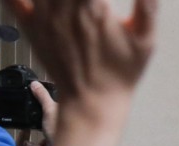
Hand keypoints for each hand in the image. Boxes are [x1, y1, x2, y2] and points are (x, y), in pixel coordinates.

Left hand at [2, 0, 157, 145]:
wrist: (92, 103)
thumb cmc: (122, 73)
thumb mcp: (145, 41)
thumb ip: (148, 6)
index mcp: (94, 7)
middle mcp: (64, 7)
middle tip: (89, 0)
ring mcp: (43, 15)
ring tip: (71, 2)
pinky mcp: (30, 25)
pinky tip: (39, 0)